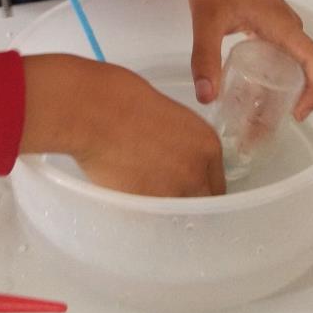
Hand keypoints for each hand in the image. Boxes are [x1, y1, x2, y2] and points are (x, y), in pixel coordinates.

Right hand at [20, 54, 225, 196]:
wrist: (95, 112)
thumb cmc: (124, 98)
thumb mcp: (168, 115)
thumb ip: (182, 140)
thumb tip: (174, 154)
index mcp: (207, 146)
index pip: (217, 182)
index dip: (201, 182)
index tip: (188, 182)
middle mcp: (196, 173)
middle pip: (202, 201)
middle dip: (188, 199)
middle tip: (166, 191)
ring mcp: (171, 194)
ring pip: (174, 212)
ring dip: (164, 205)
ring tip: (143, 190)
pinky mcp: (144, 207)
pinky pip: (147, 215)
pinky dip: (140, 208)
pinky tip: (126, 191)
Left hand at [187, 0, 312, 120]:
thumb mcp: (206, 19)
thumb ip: (205, 57)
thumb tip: (206, 97)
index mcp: (283, 25)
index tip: (296, 114)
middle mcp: (288, 28)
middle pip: (304, 70)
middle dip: (291, 101)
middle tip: (262, 127)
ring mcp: (279, 26)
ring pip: (290, 64)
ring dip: (279, 91)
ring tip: (253, 116)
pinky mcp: (267, 25)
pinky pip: (278, 56)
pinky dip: (268, 76)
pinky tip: (246, 90)